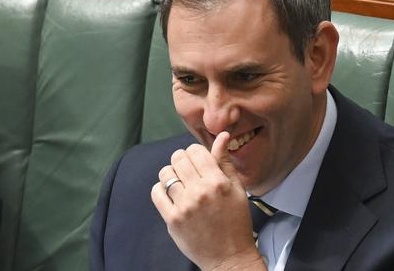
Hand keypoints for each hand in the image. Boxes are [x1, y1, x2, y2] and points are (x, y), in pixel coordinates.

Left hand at [151, 132, 265, 270]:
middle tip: (189, 171)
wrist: (229, 257)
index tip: (198, 160)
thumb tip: (222, 136)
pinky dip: (161, 189)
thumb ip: (225, 161)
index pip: (195, 151)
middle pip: (178, 158)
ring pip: (166, 173)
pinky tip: (171, 194)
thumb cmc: (236, 221)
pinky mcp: (172, 220)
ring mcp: (184, 206)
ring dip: (172, 174)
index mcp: (218, 182)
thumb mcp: (237, 189)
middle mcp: (199, 192)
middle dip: (182, 160)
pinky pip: (157, 192)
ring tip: (181, 183)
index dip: (195, 152)